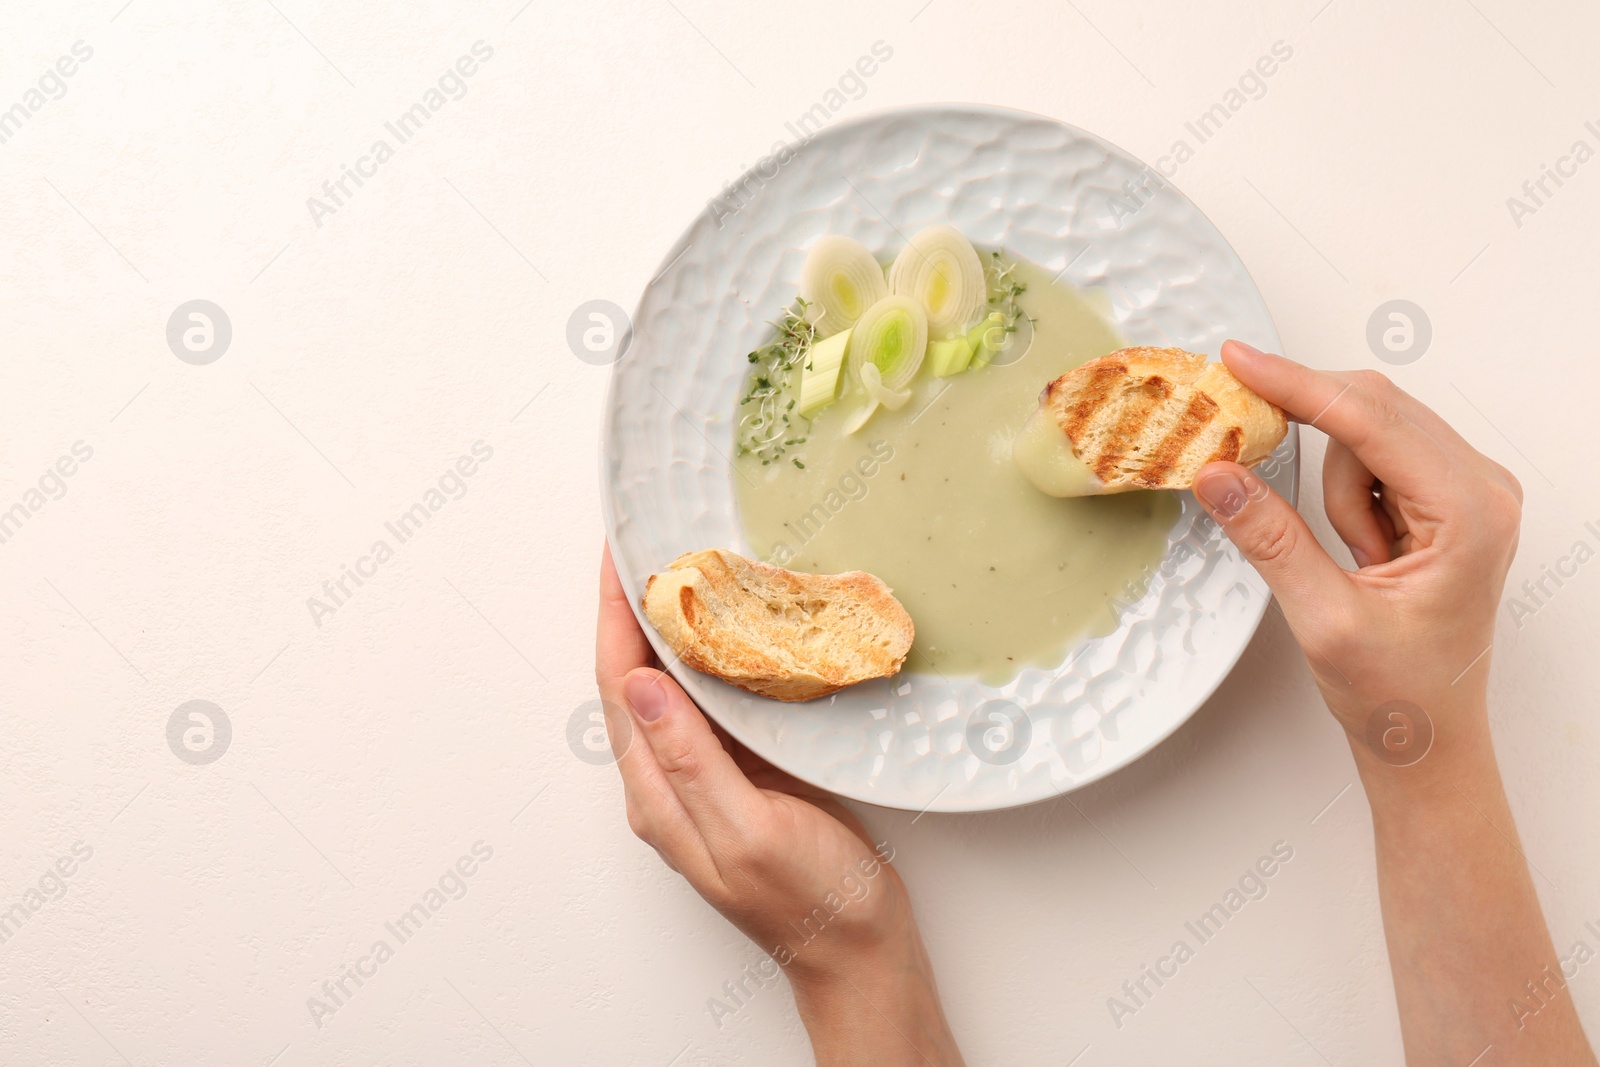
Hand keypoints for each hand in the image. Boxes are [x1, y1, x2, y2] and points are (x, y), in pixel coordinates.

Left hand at [595, 545, 964, 1065]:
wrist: (858, 949)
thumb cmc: (809, 903)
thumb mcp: (745, 831)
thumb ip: (689, 760)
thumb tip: (642, 682)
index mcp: (656, 793)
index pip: (618, 683)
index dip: (613, 613)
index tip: (616, 551)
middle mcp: (670, 778)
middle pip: (638, 674)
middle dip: (636, 604)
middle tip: (649, 537)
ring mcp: (708, 773)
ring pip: (679, 681)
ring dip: (677, 622)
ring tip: (689, 561)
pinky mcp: (747, 770)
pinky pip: (721, 698)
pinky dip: (723, 652)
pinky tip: (744, 622)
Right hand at [1193, 344, 1592, 1066]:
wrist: (1431, 738)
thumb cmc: (1398, 696)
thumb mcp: (1324, 620)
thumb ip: (1269, 538)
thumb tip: (1217, 473)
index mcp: (1470, 514)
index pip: (1371, 422)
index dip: (1297, 386)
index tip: (1238, 362)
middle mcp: (1482, 488)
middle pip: (1375, 408)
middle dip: (1308, 426)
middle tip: (1238, 428)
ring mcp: (1468, 490)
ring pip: (1369, 432)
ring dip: (1334, 484)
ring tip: (1350, 559)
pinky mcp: (1446, 499)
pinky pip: (1374, 459)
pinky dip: (1345, 492)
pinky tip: (1358, 549)